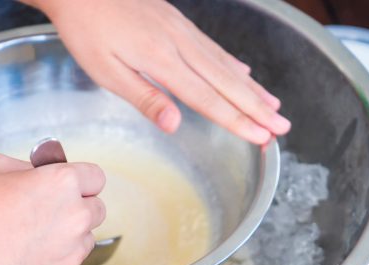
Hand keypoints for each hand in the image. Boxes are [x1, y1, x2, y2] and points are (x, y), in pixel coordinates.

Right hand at [0, 154, 105, 264]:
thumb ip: (29, 168)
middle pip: (97, 209)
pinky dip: (54, 260)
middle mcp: (75, 219)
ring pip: (84, 239)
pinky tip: (23, 256)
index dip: (80, 178)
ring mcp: (69, 254)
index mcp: (63, 184)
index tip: (69, 183)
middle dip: (77, 205)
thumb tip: (42, 175)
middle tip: (47, 209)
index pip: (96, 177)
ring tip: (30, 235)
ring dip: (68, 234)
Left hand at [28, 0, 290, 143]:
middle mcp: (180, 44)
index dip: (237, 121)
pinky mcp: (178, 22)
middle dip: (256, 108)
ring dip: (252, 89)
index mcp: (162, 61)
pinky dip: (233, 63)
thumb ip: (144, 97)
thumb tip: (175, 125)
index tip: (261, 137)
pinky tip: (244, 74)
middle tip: (281, 128)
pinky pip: (213, 47)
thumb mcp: (106, 70)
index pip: (208, 99)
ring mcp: (182, 31)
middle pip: (227, 83)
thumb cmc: (86, 30)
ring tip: (274, 106)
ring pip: (226, 64)